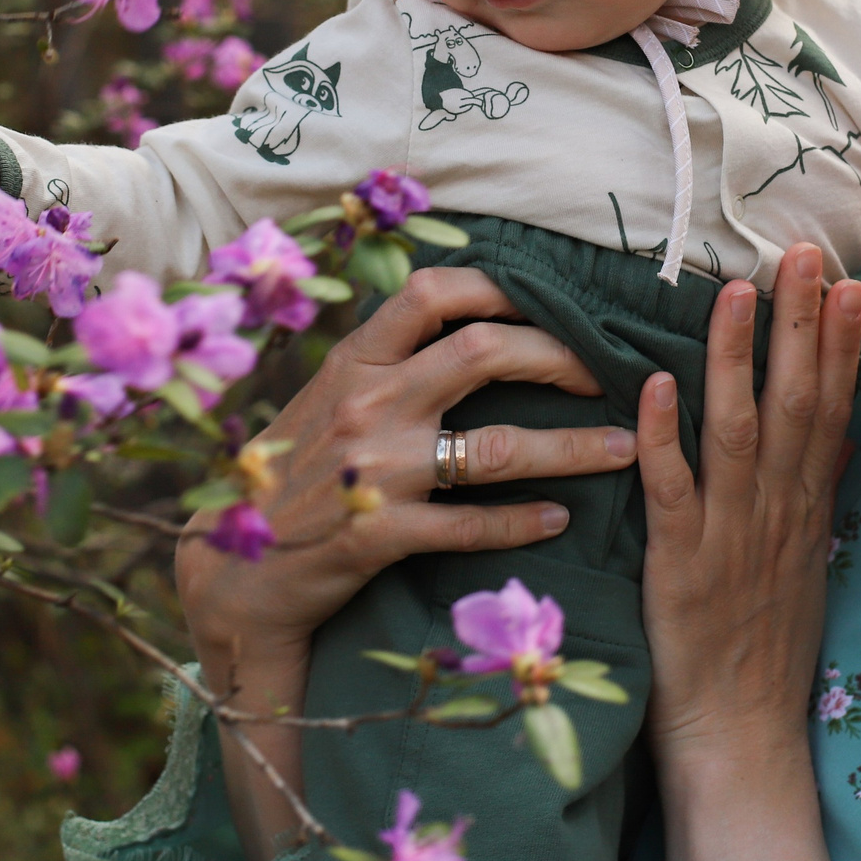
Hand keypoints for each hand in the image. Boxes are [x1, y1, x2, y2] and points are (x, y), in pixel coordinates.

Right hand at [173, 266, 637, 860]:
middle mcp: (367, 403)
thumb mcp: (325, 400)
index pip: (432, 293)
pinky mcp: (380, 535)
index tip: (553, 299)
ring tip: (626, 450)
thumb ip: (384, 361)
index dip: (501, 286)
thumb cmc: (292, 477)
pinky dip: (524, 522)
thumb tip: (458, 315)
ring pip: (498, 448)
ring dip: (573, 448)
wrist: (233, 574)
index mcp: (354, 360)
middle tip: (608, 375)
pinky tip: (559, 520)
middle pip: (485, 352)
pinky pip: (472, 525)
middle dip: (561, 357)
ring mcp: (375, 471)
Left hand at [636, 243, 860, 860]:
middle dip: (801, 325)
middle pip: (795, 402)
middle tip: (804, 254)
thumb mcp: (802, 558)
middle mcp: (777, 510)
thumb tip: (819, 427)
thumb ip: (805, 490)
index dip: (839, 342)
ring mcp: (730, 535)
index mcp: (805, 506)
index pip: (830, 407)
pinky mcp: (680, 565)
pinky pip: (671, 491)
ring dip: (736, 357)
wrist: (742, 732)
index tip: (847, 280)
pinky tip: (657, 384)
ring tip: (737, 292)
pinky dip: (664, 436)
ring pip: (736, 430)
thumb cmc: (763, 642)